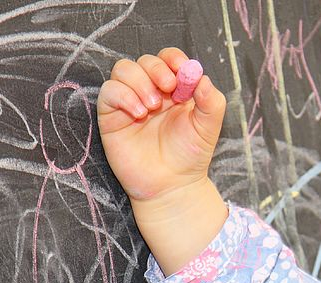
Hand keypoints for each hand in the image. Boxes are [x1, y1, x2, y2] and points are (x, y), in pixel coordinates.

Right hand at [97, 47, 226, 202]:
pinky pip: (109, 91)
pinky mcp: (111, 116)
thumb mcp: (208, 127)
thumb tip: (203, 78)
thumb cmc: (190, 156)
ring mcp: (129, 102)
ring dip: (139, 82)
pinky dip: (123, 95)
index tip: (181, 69)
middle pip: (145, 61)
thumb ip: (211, 101)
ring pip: (123, 70)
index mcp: (174, 90)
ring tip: (153, 107)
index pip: (168, 59)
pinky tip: (138, 112)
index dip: (173, 58)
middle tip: (168, 88)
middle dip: (156, 69)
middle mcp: (150, 91)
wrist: (171, 186)